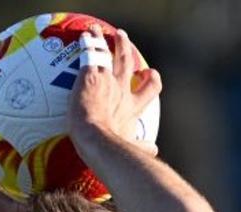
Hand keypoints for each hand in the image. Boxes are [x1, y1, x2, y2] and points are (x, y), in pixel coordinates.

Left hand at [67, 26, 161, 152]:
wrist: (95, 137)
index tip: (151, 74)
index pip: (148, 89)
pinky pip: (91, 52)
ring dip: (114, 42)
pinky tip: (85, 35)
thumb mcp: (130, 147)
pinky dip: (89, 42)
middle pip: (128, 64)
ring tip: (112, 33)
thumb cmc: (111, 146)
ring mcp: (107, 80)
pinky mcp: (91, 75)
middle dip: (128, 51)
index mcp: (131, 107)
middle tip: (126, 41)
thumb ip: (142, 147)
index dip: (151, 81)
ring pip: (111, 54)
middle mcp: (121, 90)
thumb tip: (155, 150)